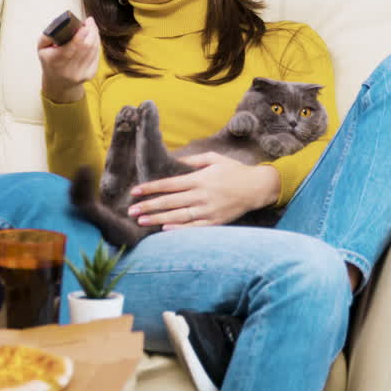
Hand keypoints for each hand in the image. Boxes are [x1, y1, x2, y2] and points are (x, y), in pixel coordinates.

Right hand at [37, 17, 100, 102]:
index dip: (80, 36)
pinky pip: (97, 55)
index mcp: (55, 62)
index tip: (85, 24)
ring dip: (95, 35)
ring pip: (93, 49)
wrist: (58, 83)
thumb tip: (61, 25)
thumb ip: (48, 36)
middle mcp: (69, 70)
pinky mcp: (90, 74)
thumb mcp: (42, 48)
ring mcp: (81, 73)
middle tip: (89, 21)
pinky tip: (93, 37)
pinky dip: (96, 43)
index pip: (71, 48)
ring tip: (91, 26)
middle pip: (86, 47)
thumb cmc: (50, 62)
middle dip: (91, 31)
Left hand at [126, 153, 280, 227]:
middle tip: (131, 210)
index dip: (151, 188)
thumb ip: (193, 160)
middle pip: (170, 202)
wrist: (258, 187)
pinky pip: (195, 228)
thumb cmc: (234, 171)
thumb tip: (174, 159)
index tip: (135, 191)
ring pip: (179, 216)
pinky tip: (165, 230)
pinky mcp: (216, 222)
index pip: (169, 184)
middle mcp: (202, 195)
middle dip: (148, 206)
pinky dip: (180, 229)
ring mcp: (209, 210)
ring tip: (141, 221)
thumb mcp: (214, 159)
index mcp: (200, 179)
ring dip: (158, 219)